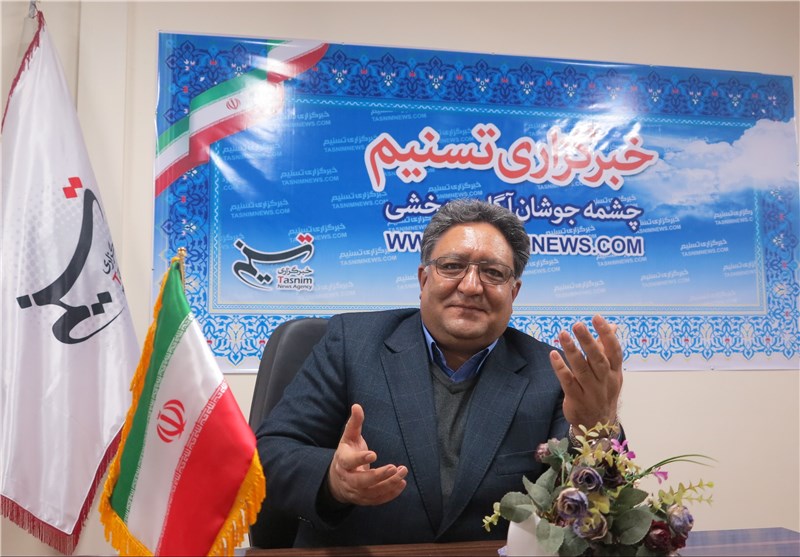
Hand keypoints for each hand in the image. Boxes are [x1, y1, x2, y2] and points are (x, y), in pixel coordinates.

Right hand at [327, 403, 407, 505]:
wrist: (337, 480)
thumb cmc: (347, 453)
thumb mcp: (348, 438)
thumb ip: (354, 423)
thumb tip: (357, 406)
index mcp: (342, 462)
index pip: (349, 462)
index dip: (360, 459)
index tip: (374, 454)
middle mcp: (347, 479)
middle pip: (361, 481)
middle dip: (378, 476)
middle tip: (393, 467)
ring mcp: (356, 492)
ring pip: (372, 492)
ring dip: (389, 484)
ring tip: (402, 472)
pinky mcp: (364, 500)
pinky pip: (377, 500)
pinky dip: (390, 493)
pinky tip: (402, 483)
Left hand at [549, 314, 622, 428]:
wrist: (599, 426)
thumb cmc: (603, 391)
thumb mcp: (611, 372)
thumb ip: (608, 349)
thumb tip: (612, 325)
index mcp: (615, 372)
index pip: (614, 351)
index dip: (606, 334)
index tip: (596, 318)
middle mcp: (605, 381)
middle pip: (597, 359)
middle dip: (588, 341)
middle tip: (578, 324)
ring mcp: (591, 391)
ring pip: (581, 369)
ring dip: (572, 351)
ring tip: (563, 334)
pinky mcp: (576, 399)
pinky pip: (568, 382)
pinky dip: (560, 368)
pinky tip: (553, 355)